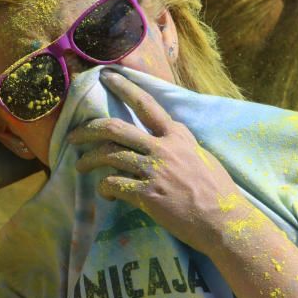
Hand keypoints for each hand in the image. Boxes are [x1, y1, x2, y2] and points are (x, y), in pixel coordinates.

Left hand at [69, 71, 249, 253]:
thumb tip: (165, 138)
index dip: (123, 88)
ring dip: (89, 160)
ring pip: (109, 154)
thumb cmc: (217, 191)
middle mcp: (163, 147)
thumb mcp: (201, 156)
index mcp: (177, 135)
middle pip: (115, 128)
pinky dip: (104, 188)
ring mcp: (154, 170)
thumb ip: (179, 144)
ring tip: (80, 166)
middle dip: (88, 129)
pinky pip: (113, 184)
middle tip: (73, 136)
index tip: (106, 77)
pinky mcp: (147, 194)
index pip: (146, 104)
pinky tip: (107, 194)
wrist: (225, 220)